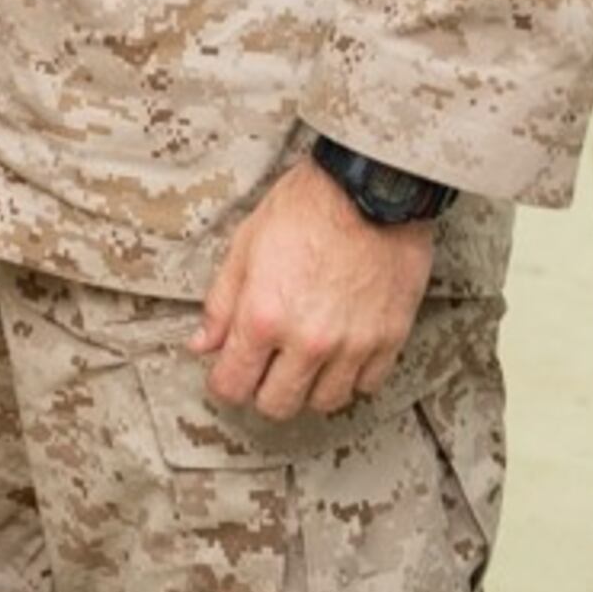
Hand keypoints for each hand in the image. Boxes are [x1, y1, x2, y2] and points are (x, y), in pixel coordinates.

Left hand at [191, 155, 437, 421]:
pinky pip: (367, 385)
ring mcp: (352, 344)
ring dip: (310, 386)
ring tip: (305, 358)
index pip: (232, 385)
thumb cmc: (308, 205)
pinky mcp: (389, 339)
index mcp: (264, 316)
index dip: (224, 381)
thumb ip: (222, 304)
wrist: (371, 186)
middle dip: (263, 390)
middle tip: (266, 367)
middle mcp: (308, 340)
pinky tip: (342, 352)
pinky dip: (352, 376)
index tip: (229, 371)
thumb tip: (203, 344)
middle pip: (277, 404)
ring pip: (324, 402)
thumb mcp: (246, 245)